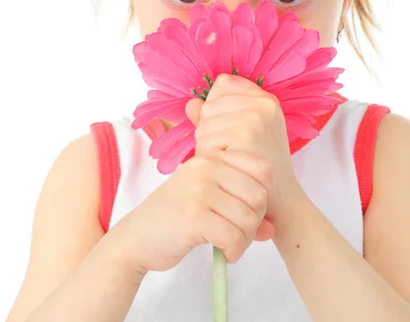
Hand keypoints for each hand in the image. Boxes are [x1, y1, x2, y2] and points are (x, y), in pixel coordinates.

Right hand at [112, 149, 272, 273]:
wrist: (137, 237)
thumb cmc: (175, 218)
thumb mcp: (209, 202)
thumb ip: (241, 207)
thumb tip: (272, 228)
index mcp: (212, 156)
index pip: (262, 168)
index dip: (265, 195)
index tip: (249, 212)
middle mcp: (206, 166)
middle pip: (259, 195)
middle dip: (256, 221)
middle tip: (240, 234)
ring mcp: (199, 189)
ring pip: (249, 218)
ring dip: (245, 240)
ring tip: (231, 244)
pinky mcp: (194, 216)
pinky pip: (234, 236)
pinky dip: (234, 251)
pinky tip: (224, 253)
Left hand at [187, 74, 304, 224]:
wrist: (279, 204)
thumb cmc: (257, 171)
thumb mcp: (242, 136)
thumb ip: (216, 116)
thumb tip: (190, 105)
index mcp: (265, 99)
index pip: (223, 85)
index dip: (217, 108)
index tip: (229, 131)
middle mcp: (263, 104)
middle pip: (209, 106)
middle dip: (209, 131)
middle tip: (231, 154)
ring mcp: (256, 118)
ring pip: (203, 124)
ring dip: (207, 147)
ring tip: (229, 163)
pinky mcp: (246, 135)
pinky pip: (206, 141)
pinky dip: (209, 158)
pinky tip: (226, 170)